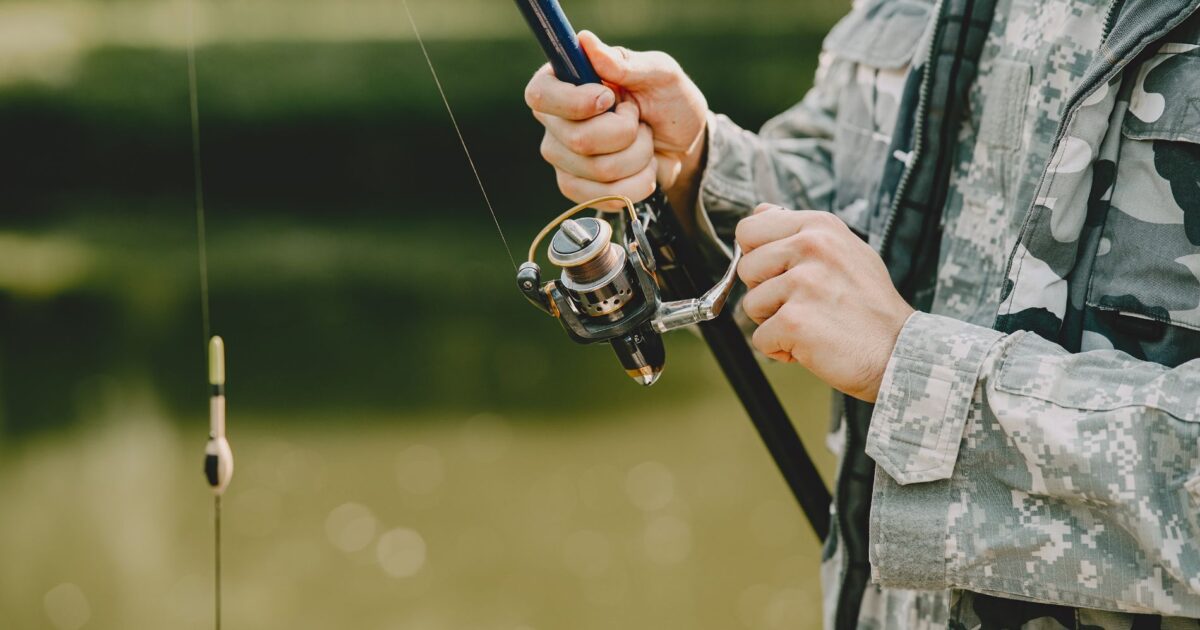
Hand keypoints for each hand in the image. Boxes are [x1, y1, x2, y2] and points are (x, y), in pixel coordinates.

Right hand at [523, 31, 707, 210]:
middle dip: (627, 133)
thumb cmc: (669, 101)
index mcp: (564, 82)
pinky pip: (604, 196)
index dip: (576, 103)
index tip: (608, 98)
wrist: (684, 144)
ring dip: (638, 157)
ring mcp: (562, 157)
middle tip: (639, 120)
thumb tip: (586, 42)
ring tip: (644, 142)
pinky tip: (641, 168)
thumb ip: (624, 63)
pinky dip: (637, 184)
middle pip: (579, 139)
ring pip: (599, 170)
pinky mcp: (575, 188)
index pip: (541, 95)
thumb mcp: (659, 73)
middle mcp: (554, 120)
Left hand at [735, 205, 914, 401]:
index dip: (756, 255)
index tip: (778, 272)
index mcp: (819, 227)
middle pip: (745, 267)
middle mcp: (810, 247)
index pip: (750, 228)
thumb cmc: (869, 306)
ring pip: (750, 304)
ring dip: (774, 322)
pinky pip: (759, 338)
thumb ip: (799, 231)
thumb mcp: (844, 250)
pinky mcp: (794, 321)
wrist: (899, 351)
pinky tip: (811, 344)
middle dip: (764, 291)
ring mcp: (802, 283)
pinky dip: (780, 349)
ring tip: (812, 323)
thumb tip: (761, 211)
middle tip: (802, 303)